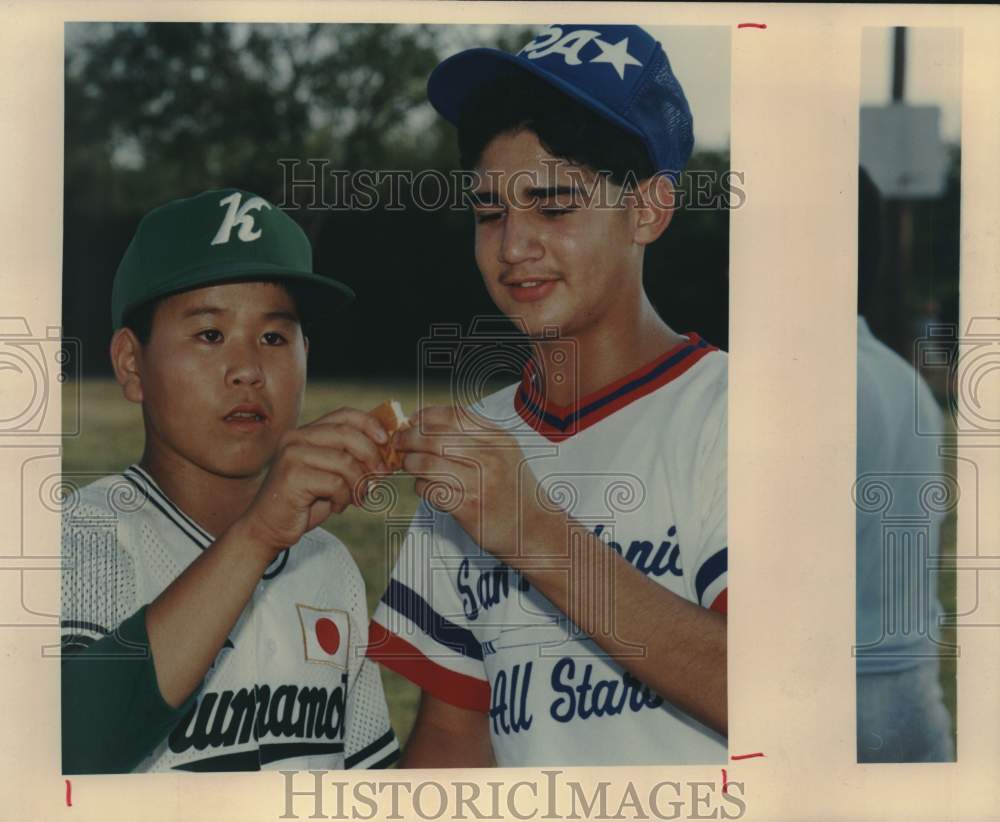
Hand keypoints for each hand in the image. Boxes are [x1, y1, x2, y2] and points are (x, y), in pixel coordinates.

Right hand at [239, 407, 388, 554]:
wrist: (267, 528)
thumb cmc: (302, 502)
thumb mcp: (330, 474)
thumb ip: (349, 457)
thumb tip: (384, 448)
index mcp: (305, 433)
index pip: (344, 415)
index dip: (370, 424)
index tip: (386, 441)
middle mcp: (296, 438)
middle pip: (348, 434)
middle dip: (372, 456)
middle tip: (381, 476)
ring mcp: (292, 455)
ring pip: (345, 461)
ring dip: (358, 484)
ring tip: (355, 498)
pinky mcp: (292, 476)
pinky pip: (335, 483)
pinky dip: (343, 498)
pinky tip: (336, 506)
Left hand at [395, 405, 553, 556]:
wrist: (534, 528)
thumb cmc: (513, 488)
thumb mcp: (505, 452)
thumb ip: (474, 434)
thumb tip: (429, 421)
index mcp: (498, 438)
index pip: (453, 416)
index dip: (425, 416)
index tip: (412, 421)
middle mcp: (490, 457)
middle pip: (435, 437)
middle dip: (409, 438)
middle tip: (399, 443)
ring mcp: (480, 483)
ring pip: (427, 464)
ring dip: (410, 463)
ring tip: (408, 465)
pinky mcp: (469, 508)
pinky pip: (431, 490)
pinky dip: (421, 487)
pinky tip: (425, 487)